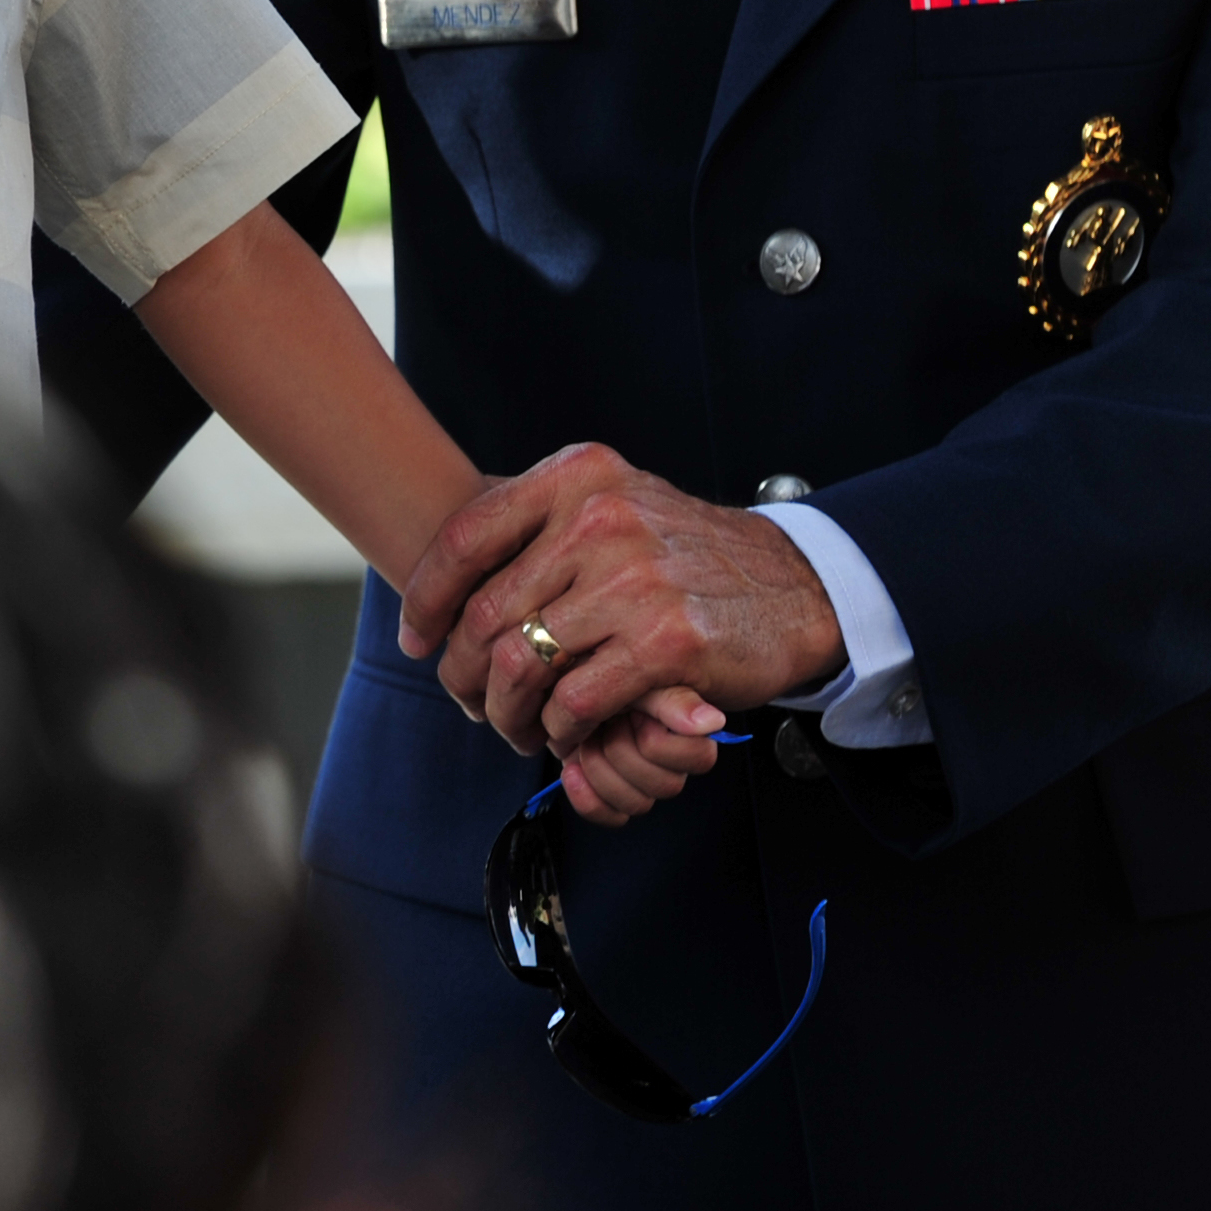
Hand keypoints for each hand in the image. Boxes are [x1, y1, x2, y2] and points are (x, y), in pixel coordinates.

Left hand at [397, 442, 842, 782]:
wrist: (794, 585)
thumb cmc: (684, 552)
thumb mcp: (612, 502)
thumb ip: (538, 521)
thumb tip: (446, 562)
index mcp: (576, 478)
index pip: (465, 537)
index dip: (426, 597)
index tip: (416, 637)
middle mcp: (599, 519)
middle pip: (486, 611)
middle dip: (462, 670)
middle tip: (465, 699)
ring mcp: (634, 579)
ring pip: (524, 661)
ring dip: (505, 709)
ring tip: (510, 724)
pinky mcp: (666, 642)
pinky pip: (576, 700)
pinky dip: (559, 728)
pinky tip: (565, 732)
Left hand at [555, 686, 733, 825]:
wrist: (564, 692)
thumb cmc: (602, 679)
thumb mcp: (635, 680)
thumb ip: (672, 699)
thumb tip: (712, 721)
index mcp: (684, 731)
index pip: (699, 757)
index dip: (656, 741)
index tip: (631, 714)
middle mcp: (668, 761)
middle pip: (666, 785)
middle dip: (622, 751)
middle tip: (603, 723)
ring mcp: (640, 782)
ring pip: (638, 804)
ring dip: (600, 770)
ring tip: (584, 741)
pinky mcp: (611, 797)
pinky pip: (612, 817)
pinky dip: (587, 799)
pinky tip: (572, 771)